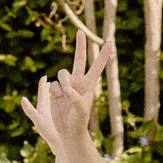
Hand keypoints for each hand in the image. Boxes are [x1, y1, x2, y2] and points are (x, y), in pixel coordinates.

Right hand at [20, 31, 111, 154]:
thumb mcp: (80, 110)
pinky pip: (53, 84)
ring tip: (65, 95)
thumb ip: (75, 98)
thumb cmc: (78, 122)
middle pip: (79, 59)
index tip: (109, 42)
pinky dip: (55, 92)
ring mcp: (66, 85)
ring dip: (63, 81)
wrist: (66, 131)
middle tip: (80, 31)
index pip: (97, 67)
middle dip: (80, 45)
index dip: (103, 55)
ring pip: (62, 73)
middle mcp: (78, 82)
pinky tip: (58, 101)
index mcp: (89, 85)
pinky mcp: (55, 90)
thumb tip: (67, 89)